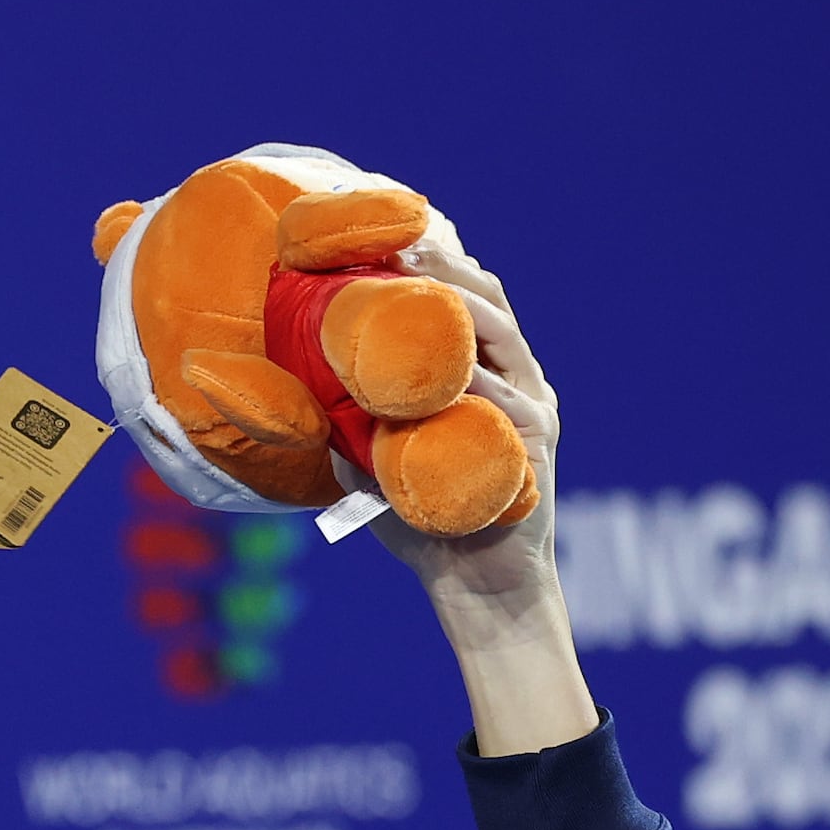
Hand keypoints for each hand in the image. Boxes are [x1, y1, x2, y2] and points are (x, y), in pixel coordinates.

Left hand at [367, 242, 560, 608]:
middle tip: (395, 247)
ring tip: (413, 278)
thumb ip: (353, 425)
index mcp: (490, 374)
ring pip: (499, 333)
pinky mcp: (534, 442)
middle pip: (488, 298)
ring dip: (454, 301)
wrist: (477, 589)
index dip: (431, 263)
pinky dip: (467, 374)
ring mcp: (532, 407)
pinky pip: (500, 395)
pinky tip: (433, 356)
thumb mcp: (381, 462)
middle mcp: (518, 380)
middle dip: (443, 265)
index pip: (467, 299)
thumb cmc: (427, 526)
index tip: (383, 239)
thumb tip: (296, 395)